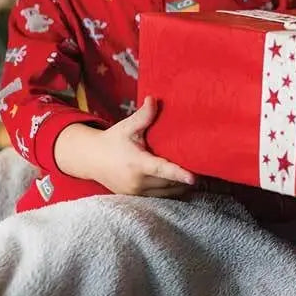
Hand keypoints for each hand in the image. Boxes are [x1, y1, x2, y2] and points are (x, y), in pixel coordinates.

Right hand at [55, 98, 197, 197]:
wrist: (91, 159)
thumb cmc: (111, 141)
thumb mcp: (126, 127)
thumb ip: (143, 116)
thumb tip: (154, 99)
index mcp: (137, 163)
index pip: (161, 170)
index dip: (178, 174)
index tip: (193, 178)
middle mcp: (137, 181)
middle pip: (169, 183)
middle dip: (186, 179)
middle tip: (205, 169)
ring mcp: (136, 192)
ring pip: (166, 192)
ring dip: (181, 187)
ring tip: (197, 178)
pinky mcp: (135, 197)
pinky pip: (158, 196)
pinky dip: (171, 191)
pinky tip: (182, 184)